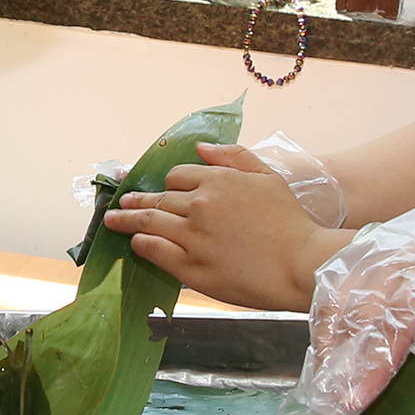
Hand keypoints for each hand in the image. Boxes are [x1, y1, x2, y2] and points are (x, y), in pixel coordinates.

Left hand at [103, 143, 346, 310]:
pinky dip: (141, 243)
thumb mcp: (267, 176)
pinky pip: (154, 250)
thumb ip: (234, 157)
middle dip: (135, 200)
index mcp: (217, 180)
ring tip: (114, 221)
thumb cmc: (290, 221)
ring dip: (127, 220)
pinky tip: (135, 242)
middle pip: (157, 198)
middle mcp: (198, 204)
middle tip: (120, 203)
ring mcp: (191, 236)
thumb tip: (200, 147)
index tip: (161, 190)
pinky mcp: (189, 266)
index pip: (177, 176)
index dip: (168, 184)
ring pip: (149, 222)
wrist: (300, 263)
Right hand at [290, 179, 414, 414]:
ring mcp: (384, 246)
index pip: (398, 320)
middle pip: (357, 314)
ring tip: (322, 392)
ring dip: (325, 347)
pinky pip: (336, 284)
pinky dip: (325, 320)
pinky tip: (326, 355)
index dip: (373, 364)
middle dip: (339, 368)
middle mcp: (404, 253)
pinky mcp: (375, 248)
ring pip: (337, 298)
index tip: (353, 403)